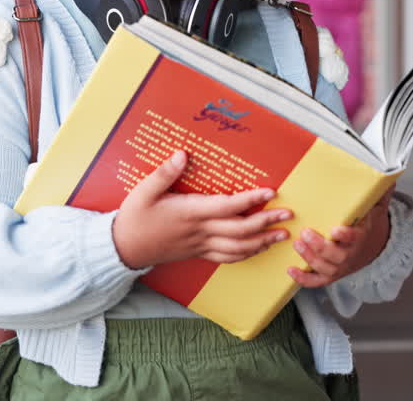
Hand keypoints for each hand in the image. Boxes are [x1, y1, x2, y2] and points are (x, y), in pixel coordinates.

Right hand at [112, 150, 292, 268]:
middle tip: (288, 215)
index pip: (227, 207)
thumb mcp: (144, 191)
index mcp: (190, 213)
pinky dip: (246, 254)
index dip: (250, 200)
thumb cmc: (135, 217)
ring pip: (238, 248)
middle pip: (240, 230)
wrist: (125, 248)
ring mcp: (201, 245)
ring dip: (262, 242)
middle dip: (266, 222)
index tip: (270, 192)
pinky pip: (227, 258)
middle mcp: (200, 231)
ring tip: (282, 235)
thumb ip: (164, 173)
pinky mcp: (199, 254)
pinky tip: (258, 249)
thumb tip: (182, 154)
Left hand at [288, 190, 392, 287]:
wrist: (370, 248)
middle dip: (320, 246)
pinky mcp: (331, 275)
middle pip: (336, 255)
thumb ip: (378, 194)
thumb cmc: (366, 226)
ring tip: (297, 244)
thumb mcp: (374, 209)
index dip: (345, 235)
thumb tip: (389, 177)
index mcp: (359, 237)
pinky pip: (318, 281)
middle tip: (305, 233)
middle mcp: (350, 255)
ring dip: (310, 259)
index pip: (354, 237)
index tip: (336, 229)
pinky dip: (304, 279)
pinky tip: (291, 270)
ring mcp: (340, 267)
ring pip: (326, 268)